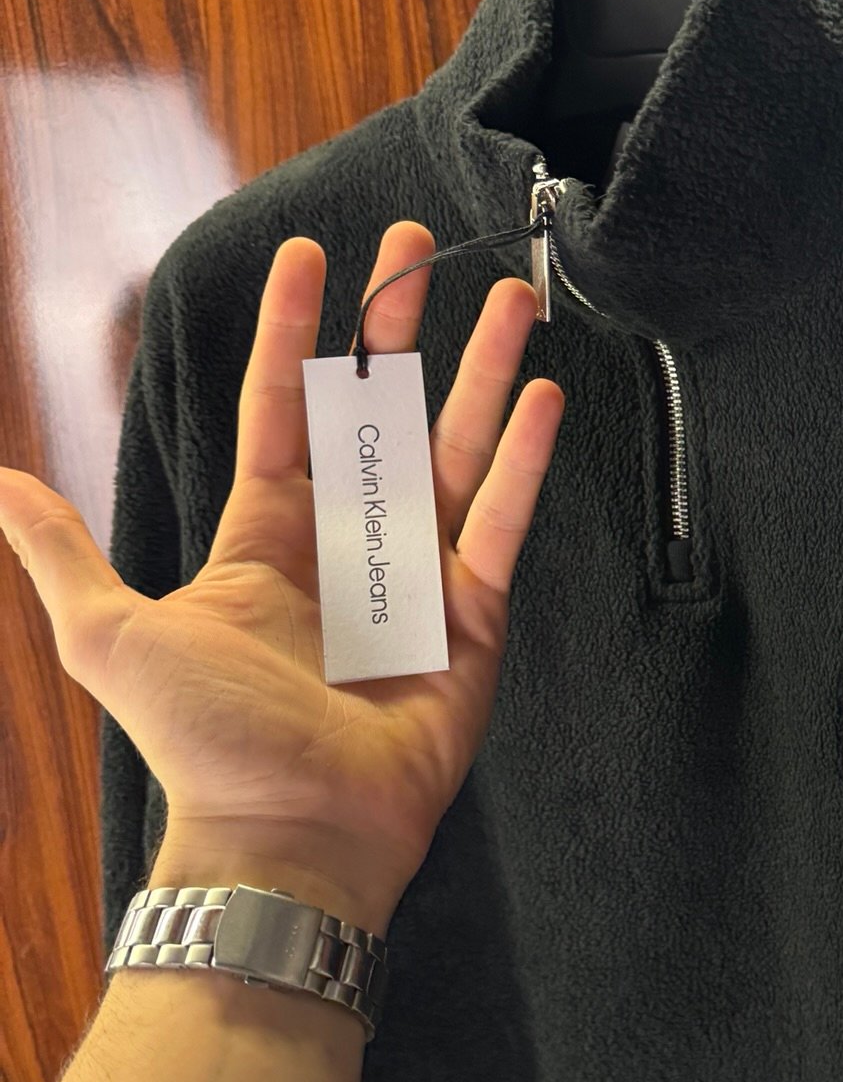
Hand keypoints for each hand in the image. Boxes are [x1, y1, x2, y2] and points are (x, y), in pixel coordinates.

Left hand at [0, 222, 563, 933]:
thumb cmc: (202, 740)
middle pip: (381, 409)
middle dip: (400, 326)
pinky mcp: (471, 620)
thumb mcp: (110, 634)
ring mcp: (415, 579)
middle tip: (420, 247)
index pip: (285, 407)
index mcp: (267, 536)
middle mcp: (346, 545)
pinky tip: (540, 399)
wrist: (287, 834)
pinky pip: (500, 525)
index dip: (294, 330)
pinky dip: (523, 464)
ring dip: (482, 373)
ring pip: (455, 451)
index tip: (309, 254)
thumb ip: (62, 550)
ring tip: (513, 299)